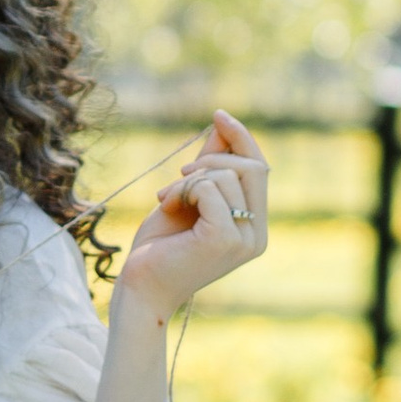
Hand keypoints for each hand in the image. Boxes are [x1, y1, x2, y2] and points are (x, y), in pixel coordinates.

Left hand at [110, 109, 270, 322]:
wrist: (140, 287)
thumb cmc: (160, 246)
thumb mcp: (188, 195)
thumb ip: (209, 166)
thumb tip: (223, 124)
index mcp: (254, 227)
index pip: (260, 170)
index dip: (242, 139)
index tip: (218, 114)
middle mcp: (256, 236)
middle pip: (253, 168)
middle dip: (213, 158)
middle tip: (179, 172)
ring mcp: (244, 240)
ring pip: (228, 176)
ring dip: (189, 178)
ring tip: (167, 197)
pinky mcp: (224, 239)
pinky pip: (211, 189)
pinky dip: (184, 188)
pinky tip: (166, 204)